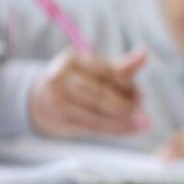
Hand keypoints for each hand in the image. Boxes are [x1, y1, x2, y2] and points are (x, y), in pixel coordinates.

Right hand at [28, 48, 148, 136]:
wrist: (39, 100)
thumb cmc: (77, 81)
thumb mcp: (95, 69)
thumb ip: (121, 66)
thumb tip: (144, 54)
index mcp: (72, 59)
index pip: (106, 72)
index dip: (127, 84)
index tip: (141, 94)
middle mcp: (60, 78)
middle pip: (99, 94)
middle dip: (124, 104)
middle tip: (140, 110)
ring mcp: (56, 101)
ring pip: (96, 113)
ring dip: (122, 121)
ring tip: (140, 123)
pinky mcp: (58, 121)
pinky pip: (91, 127)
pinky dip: (113, 130)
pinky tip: (128, 130)